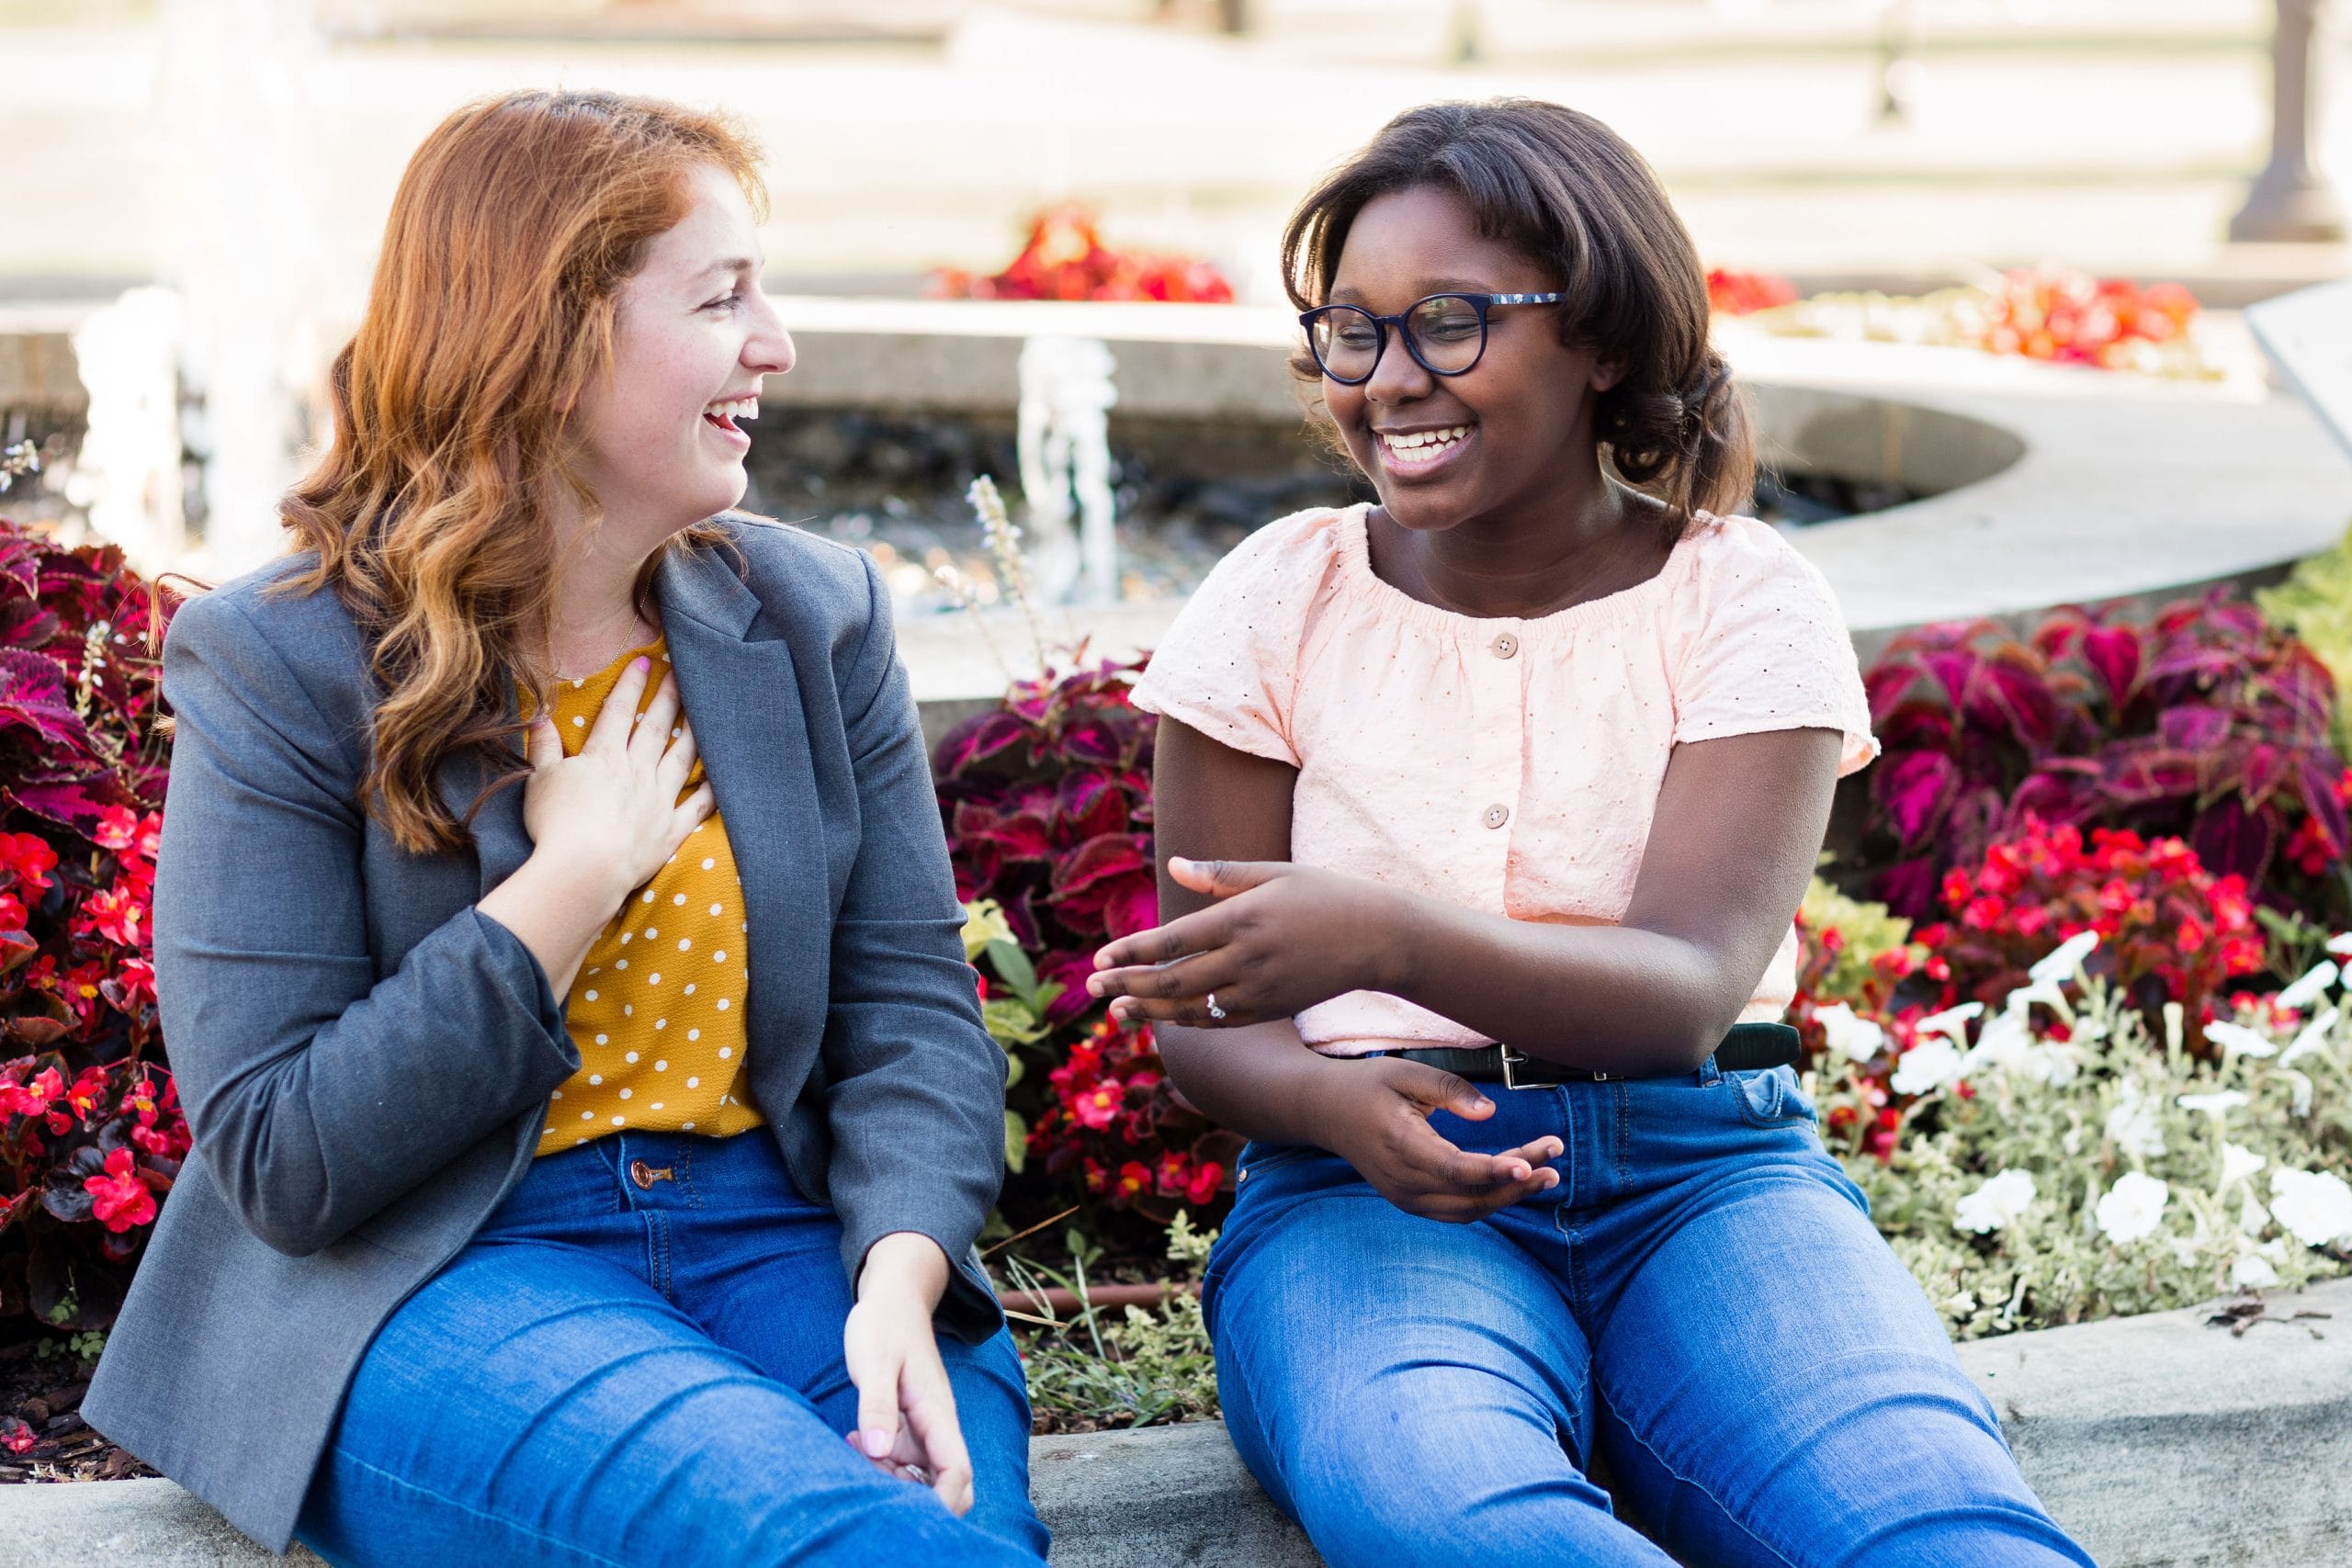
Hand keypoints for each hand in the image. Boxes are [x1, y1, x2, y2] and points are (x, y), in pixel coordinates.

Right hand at [519, 657, 714, 907]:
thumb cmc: (556, 825)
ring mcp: (658, 800)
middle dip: (670, 697)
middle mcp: (637, 771)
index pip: (620, 710)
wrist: (585, 870)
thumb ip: (543, 747)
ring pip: (682, 758)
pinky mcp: (670, 830)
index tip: (645, 660)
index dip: (632, 684)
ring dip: (694, 733)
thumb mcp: (540, 781)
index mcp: (605, 756)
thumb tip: (541, 717)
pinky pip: (697, 806)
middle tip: (684, 674)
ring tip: (707, 713)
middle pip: (657, 727)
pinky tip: (722, 778)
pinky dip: (711, 791)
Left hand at [843, 1235, 972, 1515]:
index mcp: (937, 1413)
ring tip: (855, 1446)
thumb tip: (877, 1451)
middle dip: (914, 1498)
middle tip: (869, 1475)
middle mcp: (937, 1426)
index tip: (913, 1513)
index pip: (957, 1471)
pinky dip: (880, 1463)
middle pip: (947, 1483)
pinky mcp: (908, 1426)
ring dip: (889, 1479)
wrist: (893, 1299)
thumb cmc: (884, 1326)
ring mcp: (923, 1428)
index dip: (945, 1501)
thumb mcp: (874, 1362)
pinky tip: (856, 1441)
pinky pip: (901, 1461)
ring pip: (919, 1477)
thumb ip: (876, 1406)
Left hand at [1088, 858, 1402, 1026]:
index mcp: (1244, 918)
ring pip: (1192, 1009)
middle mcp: (1248, 958)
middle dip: (1127, 985)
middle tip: (1091, 988)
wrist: (1378, 938)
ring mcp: (1260, 990)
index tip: (1100, 958)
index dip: (1131, 953)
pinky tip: (1162, 1017)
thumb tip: (1173, 866)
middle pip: (1173, 980)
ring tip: (1116, 1011)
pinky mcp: (1272, 1009)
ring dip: (1149, 1011)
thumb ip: (1221, 872)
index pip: (1172, 941)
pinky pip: (1220, 1021)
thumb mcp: (1274, 872)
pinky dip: (1187, 1021)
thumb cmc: (1324, 895)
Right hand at [1312, 1056, 1560, 1222]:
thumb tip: (1490, 1113)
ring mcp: (1405, 1197)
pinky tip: (1517, 1180)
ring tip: (1548, 1173)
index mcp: (1400, 1145)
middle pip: (1469, 1195)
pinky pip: (1458, 1211)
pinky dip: (1490, 1199)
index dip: (1494, 1170)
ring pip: (1468, 1210)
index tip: (1529, 1164)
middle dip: (1516, 1183)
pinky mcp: (1411, 1201)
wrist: (1327, 1112)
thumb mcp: (1405, 1073)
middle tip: (1555, 1163)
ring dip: (1509, 1195)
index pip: (1453, 1169)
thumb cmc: (1369, 1085)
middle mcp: (1402, 1181)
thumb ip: (1449, 1089)